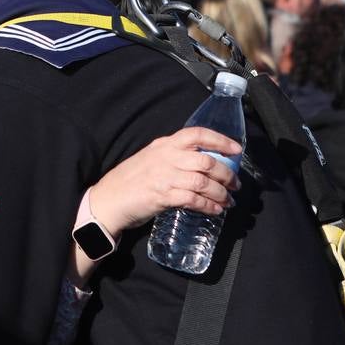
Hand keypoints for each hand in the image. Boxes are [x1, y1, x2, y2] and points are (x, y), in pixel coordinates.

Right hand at [88, 126, 241, 236]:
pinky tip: (215, 210)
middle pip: (206, 161)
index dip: (221, 140)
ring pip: (203, 181)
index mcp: (164, 145)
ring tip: (228, 201)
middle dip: (226, 174)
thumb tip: (205, 164)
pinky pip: (193, 199)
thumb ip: (174, 158)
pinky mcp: (162, 196)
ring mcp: (164, 177)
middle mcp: (166, 157)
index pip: (197, 134)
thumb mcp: (152, 159)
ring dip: (220, 193)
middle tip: (235, 184)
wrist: (108, 200)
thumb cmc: (131, 180)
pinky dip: (208, 205)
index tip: (237, 149)